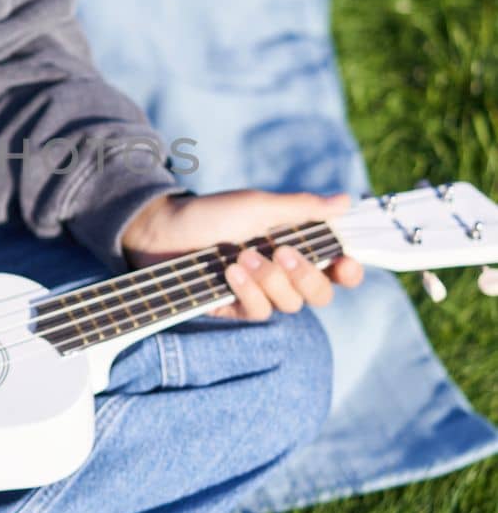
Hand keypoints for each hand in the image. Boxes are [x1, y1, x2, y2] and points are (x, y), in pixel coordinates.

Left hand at [121, 187, 364, 322]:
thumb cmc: (211, 213)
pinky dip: (248, 292)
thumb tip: (346, 200)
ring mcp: (260, 293)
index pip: (336, 269)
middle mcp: (283, 275)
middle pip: (321, 294)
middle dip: (308, 277)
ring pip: (290, 304)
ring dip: (270, 280)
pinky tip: (231, 272)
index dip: (349, 271)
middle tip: (285, 253)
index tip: (346, 262)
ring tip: (242, 256)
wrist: (162, 230)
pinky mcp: (236, 309)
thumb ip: (301, 208)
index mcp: (296, 247)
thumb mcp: (257, 205)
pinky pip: (259, 312)